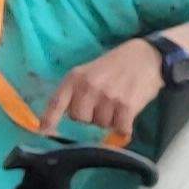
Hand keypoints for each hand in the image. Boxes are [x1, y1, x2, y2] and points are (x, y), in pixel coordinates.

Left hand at [40, 36, 181, 138]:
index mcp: (75, 78)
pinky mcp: (126, 106)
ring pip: (100, 125)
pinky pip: (119, 128)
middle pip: (79, 119)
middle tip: (101, 106)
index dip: (49, 118)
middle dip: (89, 117)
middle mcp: (88, 87)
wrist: (146, 57)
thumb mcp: (88, 71)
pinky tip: (127, 116)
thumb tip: (65, 114)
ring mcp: (107, 97)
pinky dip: (123, 127)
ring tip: (116, 105)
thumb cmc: (114, 65)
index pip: (56, 102)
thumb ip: (76, 89)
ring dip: (108, 120)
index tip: (43, 131)